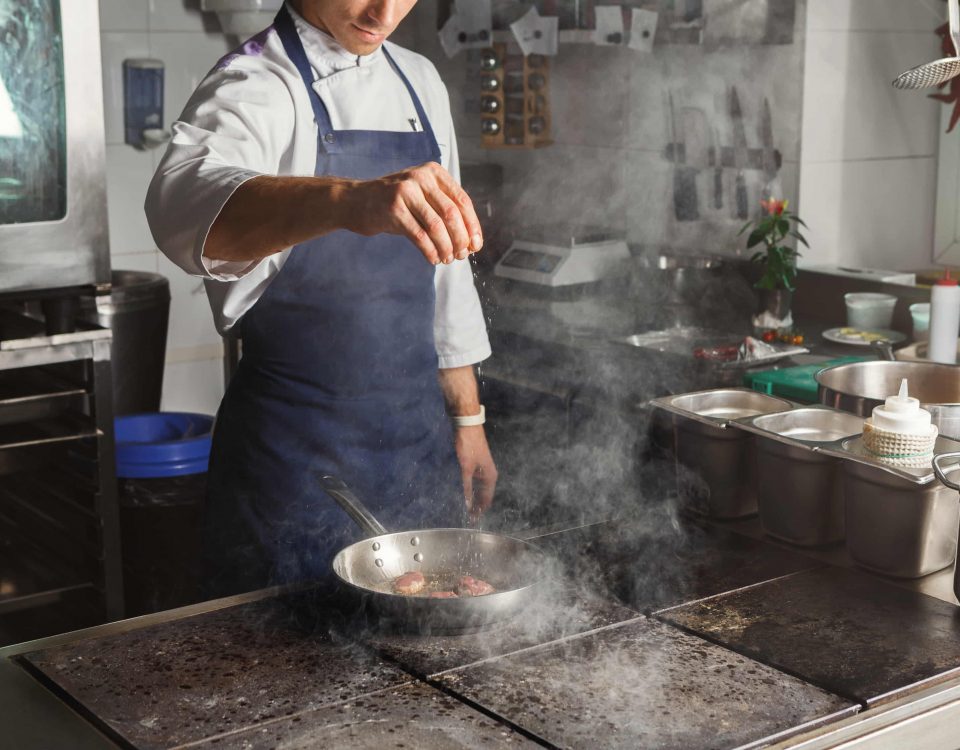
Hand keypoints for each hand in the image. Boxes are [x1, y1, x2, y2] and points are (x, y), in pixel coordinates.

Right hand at [345, 162, 483, 264]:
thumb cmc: (394, 203)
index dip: (472, 226)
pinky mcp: (393, 209)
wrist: (356, 201)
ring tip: (447, 259)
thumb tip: (470, 240)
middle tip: (461, 255)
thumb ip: (443, 210)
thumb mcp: (422, 197)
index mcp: (433, 172)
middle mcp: (420, 178)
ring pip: (436, 226)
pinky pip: (419, 235)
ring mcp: (405, 192)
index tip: (476, 245)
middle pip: (451, 213)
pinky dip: (430, 251)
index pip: (462, 200)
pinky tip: (433, 259)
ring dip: (445, 247)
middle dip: (460, 239)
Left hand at [454, 425, 496, 524]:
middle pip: (484, 495)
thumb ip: (466, 487)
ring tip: (467, 509)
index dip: (480, 511)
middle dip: (478, 506)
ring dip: (474, 499)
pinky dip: (471, 490)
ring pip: (480, 489)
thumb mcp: (466, 468)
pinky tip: (465, 494)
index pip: (487, 499)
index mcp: (490, 476)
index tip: (472, 520)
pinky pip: (475, 483)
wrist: (468, 427)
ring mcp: (482, 470)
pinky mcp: (476, 465)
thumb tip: (467, 504)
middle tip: (468, 517)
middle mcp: (489, 475)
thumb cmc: (469, 447)